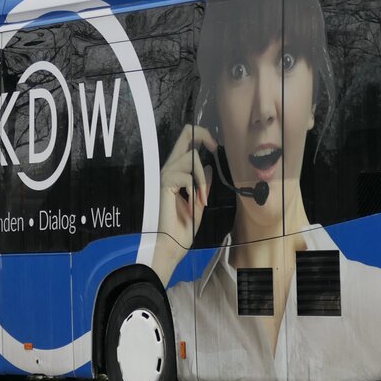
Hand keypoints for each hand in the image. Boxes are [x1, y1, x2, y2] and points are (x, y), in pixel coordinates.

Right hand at [151, 124, 215, 285]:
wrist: (171, 245)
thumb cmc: (183, 228)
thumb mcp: (199, 202)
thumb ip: (203, 185)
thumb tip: (209, 167)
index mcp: (176, 172)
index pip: (186, 141)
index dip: (202, 136)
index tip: (215, 147)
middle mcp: (169, 168)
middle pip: (184, 134)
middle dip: (202, 135)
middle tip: (215, 147)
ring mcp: (165, 175)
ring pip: (191, 158)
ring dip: (202, 180)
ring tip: (201, 201)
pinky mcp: (165, 184)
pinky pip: (187, 177)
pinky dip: (195, 191)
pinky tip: (193, 205)